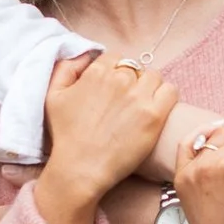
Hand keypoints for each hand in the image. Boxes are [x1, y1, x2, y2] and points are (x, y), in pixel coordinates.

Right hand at [31, 51, 178, 223]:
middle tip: (126, 102)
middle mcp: (120, 79)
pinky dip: (166, 97)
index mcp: (97, 72)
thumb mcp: (53, 96)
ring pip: (155, 77)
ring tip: (142, 106)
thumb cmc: (66, 136)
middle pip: (135, 68)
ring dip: (150, 88)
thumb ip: (66, 68)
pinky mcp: (155, 115)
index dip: (115, 73)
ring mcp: (139, 97)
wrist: (81, 168)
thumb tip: (84, 56)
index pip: (115, 58)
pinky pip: (171, 91)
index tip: (113, 90)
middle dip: (131, 82)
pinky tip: (156, 110)